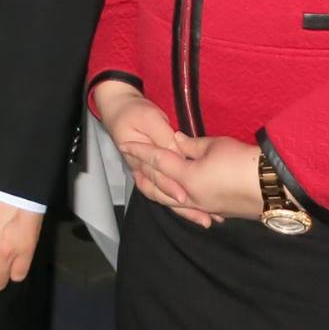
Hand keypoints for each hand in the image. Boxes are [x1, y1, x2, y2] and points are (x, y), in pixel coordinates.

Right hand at [92, 84, 207, 222]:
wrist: (120, 110)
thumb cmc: (133, 113)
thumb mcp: (149, 120)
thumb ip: (164, 137)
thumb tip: (178, 151)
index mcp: (138, 159)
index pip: (156, 177)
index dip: (171, 186)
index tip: (185, 196)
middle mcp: (143, 171)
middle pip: (164, 194)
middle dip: (184, 207)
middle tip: (204, 216)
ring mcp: (150, 174)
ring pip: (169, 197)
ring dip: (187, 209)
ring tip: (207, 219)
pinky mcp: (159, 172)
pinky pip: (172, 190)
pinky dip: (187, 201)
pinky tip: (204, 208)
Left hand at [143, 135, 265, 223]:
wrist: (273, 187)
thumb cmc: (243, 162)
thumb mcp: (215, 145)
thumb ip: (190, 144)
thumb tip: (175, 141)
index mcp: (187, 178)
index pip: (157, 161)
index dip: (141, 151)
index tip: (126, 143)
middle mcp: (189, 197)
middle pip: (157, 187)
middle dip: (142, 174)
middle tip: (131, 164)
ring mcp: (201, 207)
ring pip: (169, 201)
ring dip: (155, 190)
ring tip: (146, 180)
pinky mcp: (213, 211)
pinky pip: (185, 208)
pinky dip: (174, 201)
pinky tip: (173, 197)